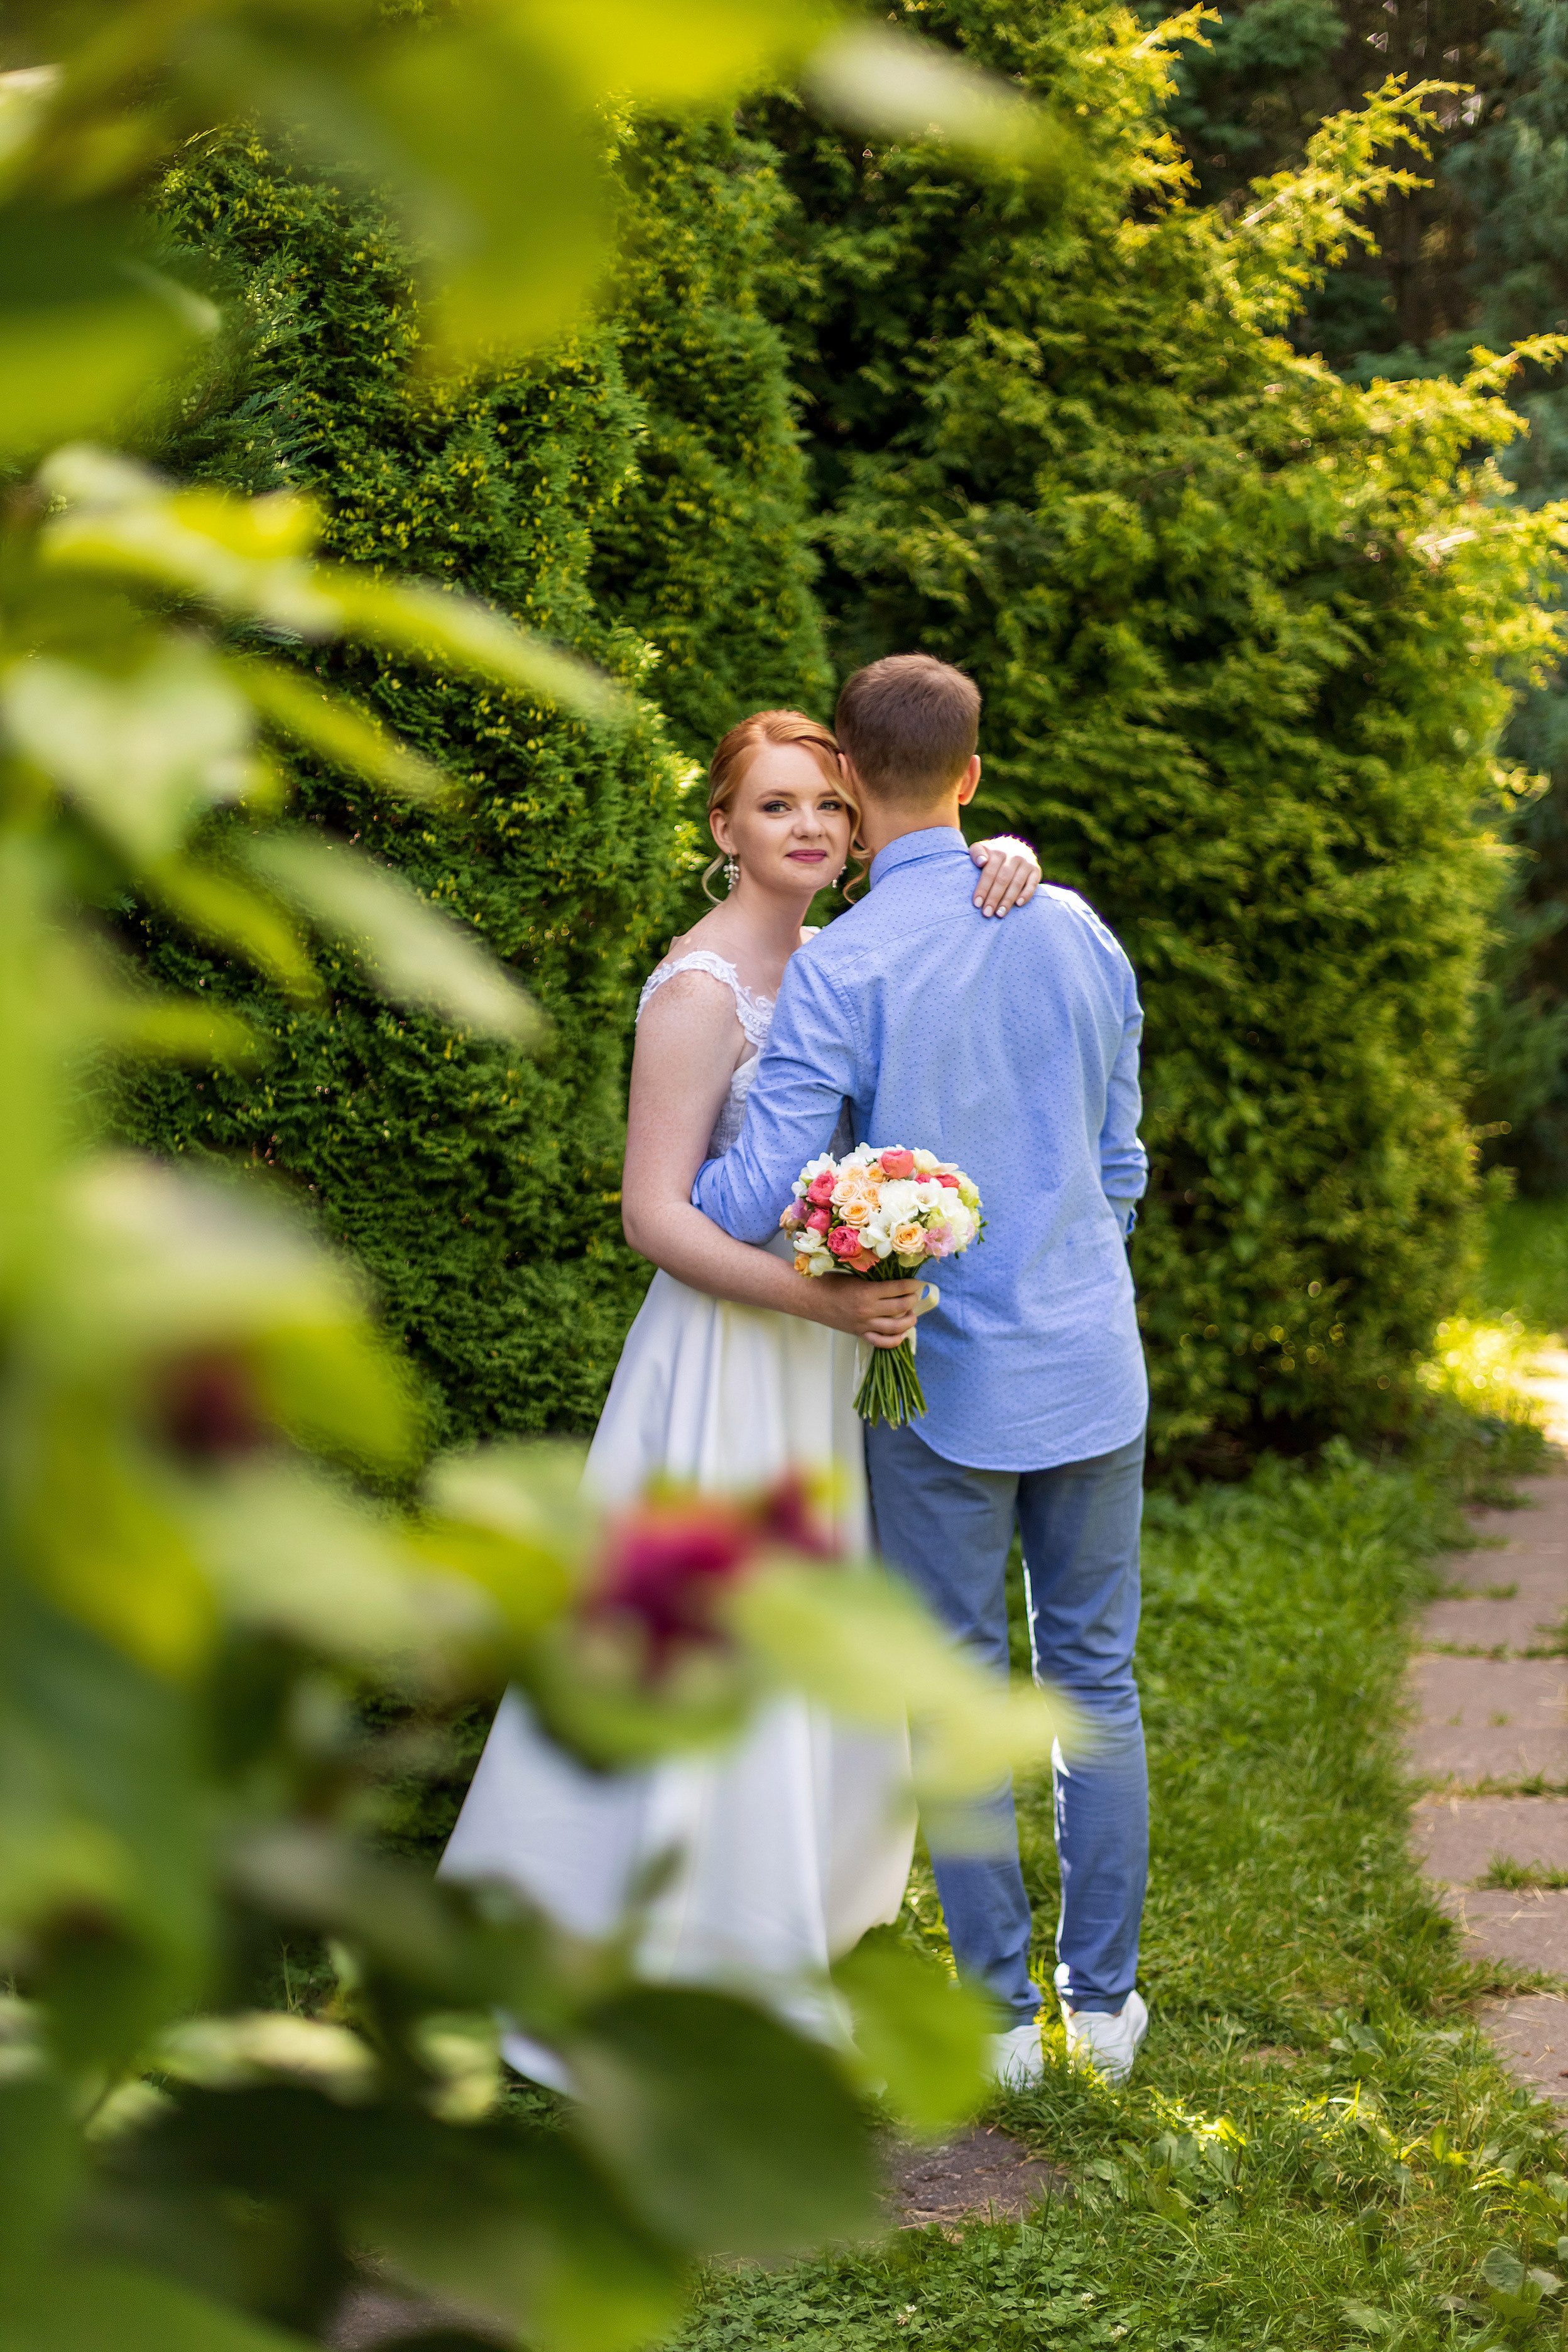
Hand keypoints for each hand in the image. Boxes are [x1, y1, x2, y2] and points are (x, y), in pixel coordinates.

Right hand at [798, 1274, 921, 1348]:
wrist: (810, 1298)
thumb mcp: (855, 1276)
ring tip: (912, 1314)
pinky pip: (882, 1342)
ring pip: (896, 1327)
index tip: (918, 1283)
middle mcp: (868, 1310)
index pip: (899, 1288)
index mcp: (867, 1292)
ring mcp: (864, 1324)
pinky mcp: (860, 1334)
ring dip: (909, 1320)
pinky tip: (902, 1334)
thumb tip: (896, 1279)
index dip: (912, 1285)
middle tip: (915, 1295)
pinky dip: (895, 1340)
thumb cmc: (830, 1282)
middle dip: (913, 1300)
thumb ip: (874, 1280)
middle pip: (901, 1307)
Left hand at [969, 835, 1041, 916]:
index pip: (989, 872)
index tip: (976, 904)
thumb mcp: (981, 848)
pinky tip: (1018, 905)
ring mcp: (1026, 863)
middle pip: (1002, 879)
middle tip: (987, 914)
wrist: (1014, 847)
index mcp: (998, 852)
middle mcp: (1014, 856)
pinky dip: (1026, 895)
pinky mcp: (1036, 870)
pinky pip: (1032, 884)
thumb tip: (981, 862)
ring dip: (1008, 900)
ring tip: (1000, 914)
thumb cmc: (992, 855)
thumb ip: (976, 853)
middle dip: (994, 898)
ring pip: (1017, 883)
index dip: (983, 888)